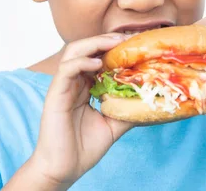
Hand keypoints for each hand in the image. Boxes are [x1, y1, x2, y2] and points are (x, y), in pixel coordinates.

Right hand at [17, 34, 133, 188]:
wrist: (65, 168)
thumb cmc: (84, 147)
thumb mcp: (113, 124)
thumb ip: (127, 109)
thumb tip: (150, 101)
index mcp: (85, 86)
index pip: (98, 57)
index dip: (114, 48)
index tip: (135, 43)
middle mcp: (73, 82)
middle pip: (86, 48)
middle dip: (107, 39)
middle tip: (128, 38)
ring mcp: (63, 86)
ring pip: (74, 52)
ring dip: (94, 43)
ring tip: (114, 43)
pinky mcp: (55, 94)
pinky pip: (66, 70)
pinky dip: (82, 62)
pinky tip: (98, 63)